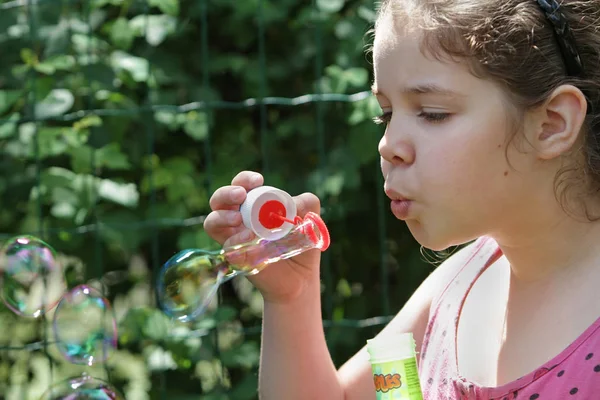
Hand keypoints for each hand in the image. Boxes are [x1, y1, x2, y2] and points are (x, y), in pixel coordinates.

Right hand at [204, 171, 321, 303]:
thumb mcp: (311, 218)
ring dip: (222, 216)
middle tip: (241, 194)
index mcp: (254, 205)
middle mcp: (239, 219)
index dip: (245, 179)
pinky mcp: (235, 257)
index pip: (241, 185)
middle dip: (226, 193)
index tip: (258, 180)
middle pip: (220, 199)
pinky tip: (249, 238)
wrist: (301, 278)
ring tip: (237, 218)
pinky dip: (235, 239)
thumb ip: (307, 202)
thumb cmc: (302, 245)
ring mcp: (234, 238)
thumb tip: (293, 202)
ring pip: (213, 221)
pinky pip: (226, 246)